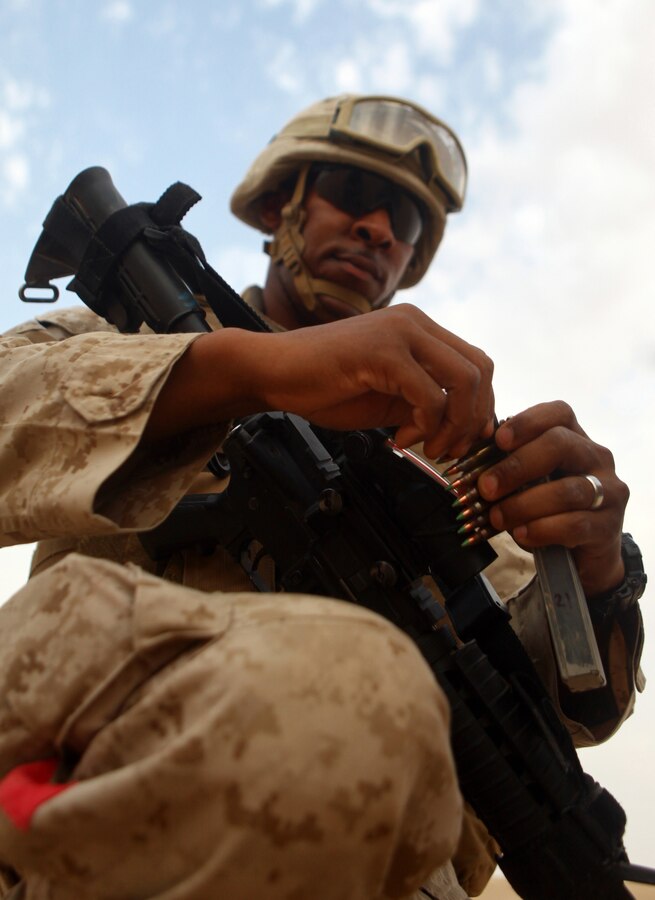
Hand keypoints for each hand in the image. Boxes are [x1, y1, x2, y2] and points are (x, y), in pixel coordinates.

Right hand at [146, 303, 494, 460]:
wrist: (273, 373)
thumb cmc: (324, 386)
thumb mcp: (389, 397)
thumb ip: (425, 404)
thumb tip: (465, 428)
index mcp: (419, 329)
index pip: (477, 363)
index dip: (480, 407)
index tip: (461, 441)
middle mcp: (415, 322)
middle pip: (481, 369)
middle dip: (474, 419)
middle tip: (448, 451)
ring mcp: (400, 332)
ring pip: (464, 380)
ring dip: (454, 426)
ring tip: (426, 448)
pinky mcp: (381, 351)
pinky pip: (429, 395)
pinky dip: (424, 426)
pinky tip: (398, 441)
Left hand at [477, 401, 628, 596]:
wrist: (582, 554)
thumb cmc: (548, 510)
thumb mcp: (526, 483)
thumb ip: (506, 468)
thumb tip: (467, 464)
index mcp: (574, 438)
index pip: (559, 413)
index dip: (528, 422)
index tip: (498, 440)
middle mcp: (596, 458)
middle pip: (561, 445)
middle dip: (517, 465)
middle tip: (486, 487)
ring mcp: (608, 491)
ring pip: (567, 490)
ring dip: (524, 504)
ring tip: (497, 517)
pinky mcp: (608, 526)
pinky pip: (575, 524)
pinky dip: (542, 529)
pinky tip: (522, 534)